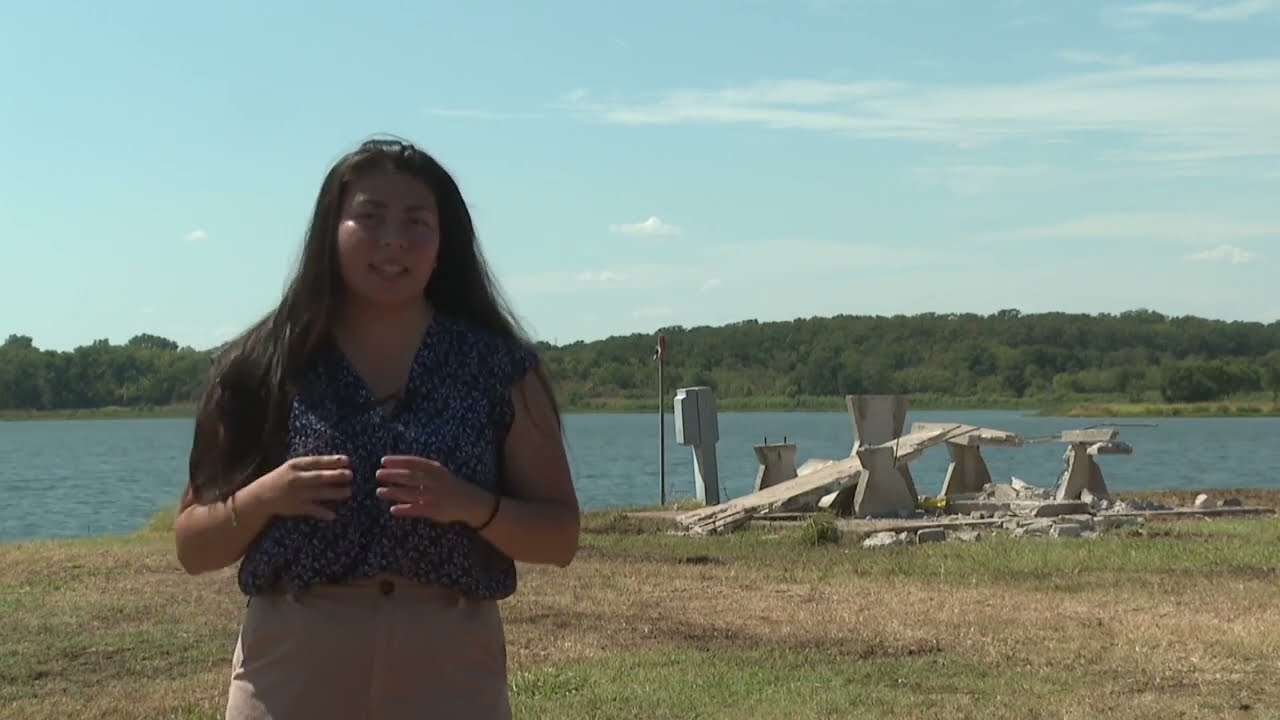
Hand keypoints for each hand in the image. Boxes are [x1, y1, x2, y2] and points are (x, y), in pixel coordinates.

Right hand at [243, 455, 352, 519]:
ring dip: (334, 493)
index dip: (332, 461)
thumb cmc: (283, 478)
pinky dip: (322, 512)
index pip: (316, 462)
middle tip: (350, 475)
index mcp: (295, 465)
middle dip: (335, 476)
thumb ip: (311, 465)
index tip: (347, 460)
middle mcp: (296, 479)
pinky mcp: (295, 507)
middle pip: (318, 477)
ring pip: (318, 493)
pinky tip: (333, 515)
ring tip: (348, 492)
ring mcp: (296, 494)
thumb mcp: (293, 467)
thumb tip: (336, 462)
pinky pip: (311, 510)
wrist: (262, 496)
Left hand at [375, 455, 493, 526]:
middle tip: (378, 474)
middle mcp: (435, 481)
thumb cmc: (448, 484)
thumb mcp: (439, 472)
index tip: (383, 460)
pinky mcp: (435, 511)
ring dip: (394, 492)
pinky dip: (405, 509)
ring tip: (379, 492)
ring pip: (411, 493)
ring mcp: (435, 496)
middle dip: (393, 475)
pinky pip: (417, 510)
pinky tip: (393, 509)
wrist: (470, 501)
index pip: (415, 462)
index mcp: (436, 469)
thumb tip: (396, 465)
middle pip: (411, 476)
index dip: (398, 460)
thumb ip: (422, 468)